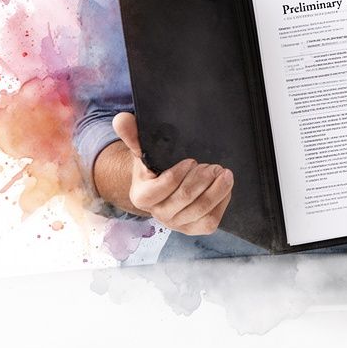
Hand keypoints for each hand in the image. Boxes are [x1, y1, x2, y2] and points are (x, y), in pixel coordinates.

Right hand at [111, 112, 233, 235]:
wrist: (163, 185)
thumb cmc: (154, 166)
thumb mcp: (142, 149)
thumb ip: (132, 135)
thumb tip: (122, 119)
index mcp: (141, 197)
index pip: (162, 188)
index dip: (179, 174)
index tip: (192, 160)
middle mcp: (158, 214)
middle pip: (185, 198)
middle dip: (203, 179)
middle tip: (213, 166)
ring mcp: (176, 224)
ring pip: (201, 210)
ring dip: (217, 190)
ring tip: (224, 174)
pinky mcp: (193, 228)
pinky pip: (209, 221)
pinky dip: (221, 203)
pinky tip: (224, 188)